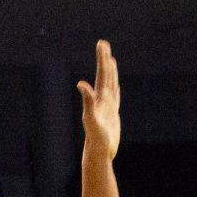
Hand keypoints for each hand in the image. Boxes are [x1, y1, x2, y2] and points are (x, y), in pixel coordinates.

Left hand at [77, 39, 120, 159]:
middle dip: (104, 59)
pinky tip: (115, 86)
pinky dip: (115, 88)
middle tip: (104, 44)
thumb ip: (87, 101)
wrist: (99, 152)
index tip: (102, 44)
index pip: (102, 73)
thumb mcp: (91, 119)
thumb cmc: (96, 138)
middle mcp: (103, 99)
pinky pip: (115, 97)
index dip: (102, 58)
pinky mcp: (112, 114)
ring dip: (110, 72)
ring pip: (110, 84)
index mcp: (99, 98)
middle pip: (105, 75)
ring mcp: (107, 106)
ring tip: (110, 60)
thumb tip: (81, 84)